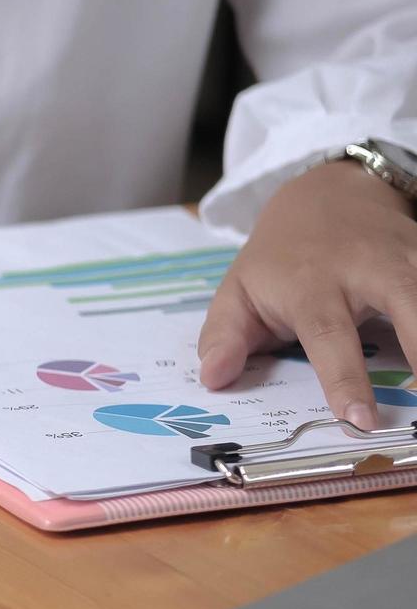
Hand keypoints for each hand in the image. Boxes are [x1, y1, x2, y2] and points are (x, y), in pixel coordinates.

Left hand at [199, 160, 416, 428]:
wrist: (331, 190)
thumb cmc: (282, 256)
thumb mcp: (240, 289)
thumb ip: (224, 336)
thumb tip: (212, 379)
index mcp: (312, 286)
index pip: (328, 337)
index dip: (344, 378)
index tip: (360, 419)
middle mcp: (369, 271)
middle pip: (409, 307)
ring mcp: (412, 261)